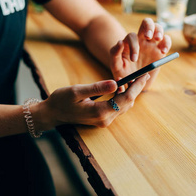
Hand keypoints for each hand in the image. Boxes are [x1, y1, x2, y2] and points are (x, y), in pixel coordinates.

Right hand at [35, 74, 149, 127]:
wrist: (52, 114)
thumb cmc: (61, 100)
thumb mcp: (76, 91)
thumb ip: (97, 87)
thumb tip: (116, 82)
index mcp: (100, 113)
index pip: (125, 99)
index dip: (136, 87)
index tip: (143, 75)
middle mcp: (105, 120)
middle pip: (127, 104)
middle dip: (136, 89)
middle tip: (143, 75)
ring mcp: (104, 121)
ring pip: (124, 107)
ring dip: (130, 93)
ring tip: (136, 79)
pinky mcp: (102, 119)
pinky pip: (117, 108)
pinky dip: (123, 98)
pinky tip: (124, 87)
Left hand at [110, 18, 171, 89]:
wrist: (135, 84)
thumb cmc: (123, 74)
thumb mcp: (115, 65)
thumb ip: (114, 53)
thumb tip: (120, 41)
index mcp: (129, 42)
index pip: (132, 36)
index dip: (133, 45)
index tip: (134, 60)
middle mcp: (141, 40)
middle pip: (146, 23)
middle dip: (149, 26)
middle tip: (149, 36)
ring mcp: (152, 44)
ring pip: (158, 28)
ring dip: (159, 30)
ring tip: (158, 39)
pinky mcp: (160, 51)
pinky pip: (166, 40)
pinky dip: (167, 43)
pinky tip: (163, 51)